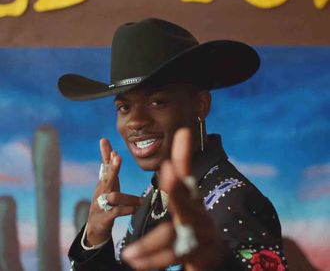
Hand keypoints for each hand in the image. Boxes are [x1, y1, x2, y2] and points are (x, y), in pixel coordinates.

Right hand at [86, 138, 142, 245]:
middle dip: (112, 168)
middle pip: (106, 178)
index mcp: (103, 183)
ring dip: (128, 197)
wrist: (95, 229)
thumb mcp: (108, 185)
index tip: (104, 141)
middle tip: (117, 157)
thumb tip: (114, 152)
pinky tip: (135, 209)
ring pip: (114, 197)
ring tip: (141, 201)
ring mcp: (101, 204)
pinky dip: (126, 210)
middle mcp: (101, 192)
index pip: (104, 165)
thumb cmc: (105, 202)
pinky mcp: (104, 217)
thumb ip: (111, 170)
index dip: (105, 153)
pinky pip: (115, 212)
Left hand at [122, 128, 223, 270]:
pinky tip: (137, 263)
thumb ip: (177, 183)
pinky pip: (174, 256)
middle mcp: (198, 213)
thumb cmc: (192, 226)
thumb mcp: (184, 205)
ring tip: (129, 255)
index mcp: (192, 199)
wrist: (212, 257)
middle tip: (168, 171)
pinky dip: (153, 259)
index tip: (182, 134)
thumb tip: (170, 158)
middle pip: (185, 198)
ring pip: (173, 234)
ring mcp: (201, 234)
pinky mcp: (201, 253)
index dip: (184, 155)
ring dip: (150, 244)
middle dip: (176, 185)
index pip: (187, 173)